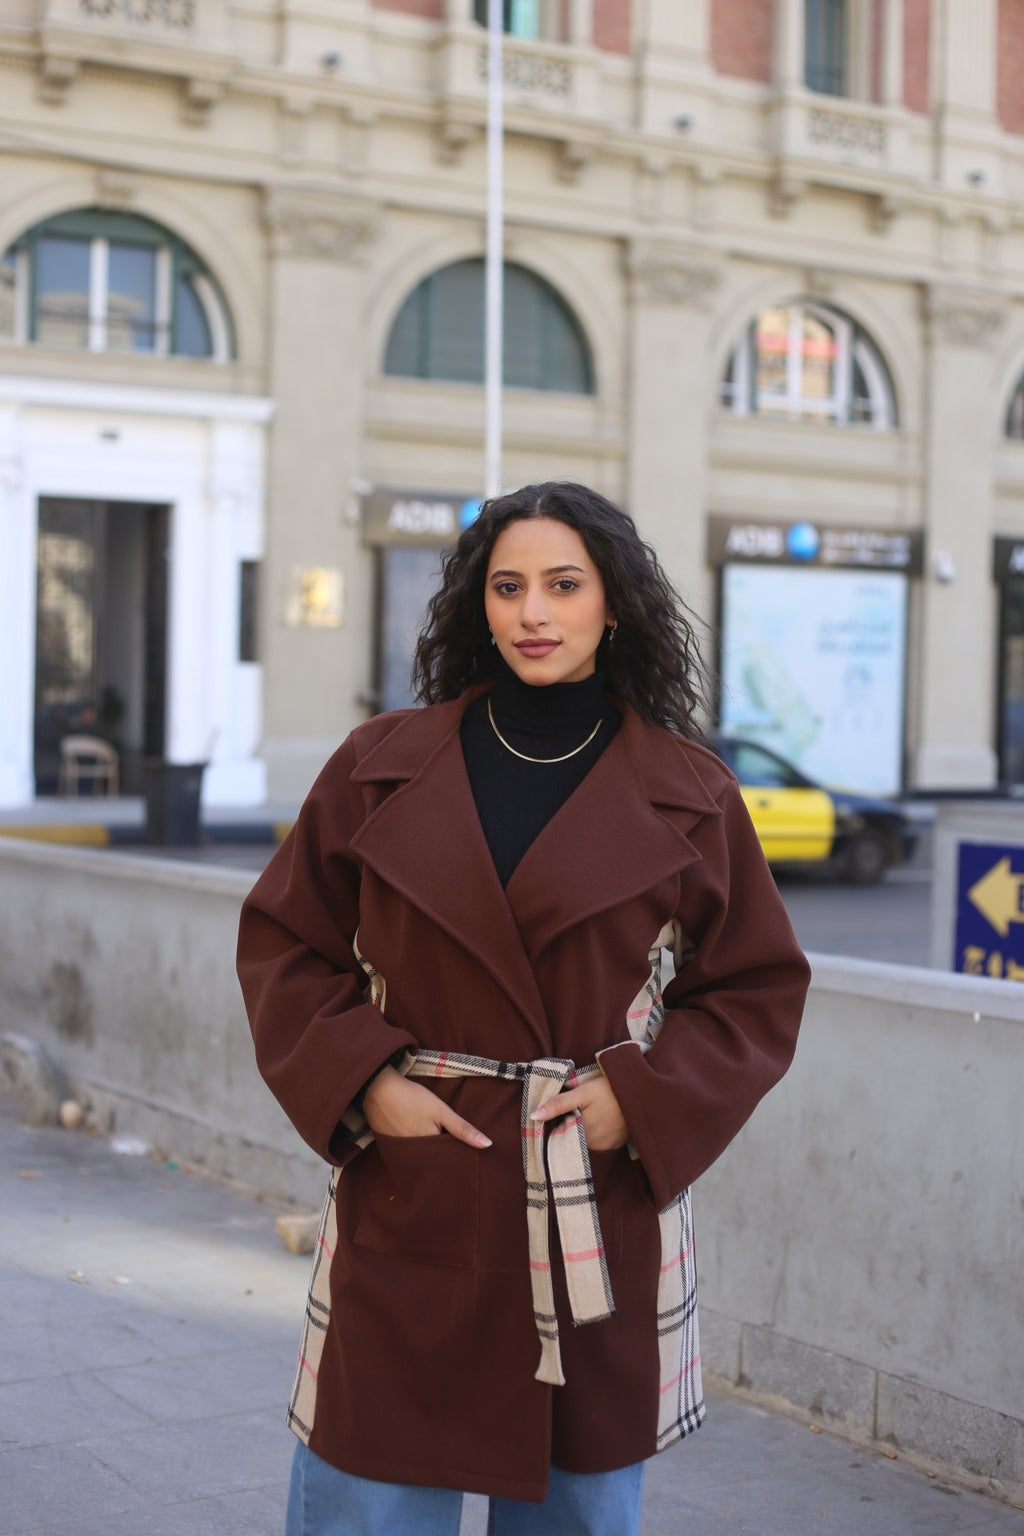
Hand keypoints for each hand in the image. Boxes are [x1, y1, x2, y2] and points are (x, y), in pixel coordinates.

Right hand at [362, 1066, 491, 1148]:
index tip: (469, 1161)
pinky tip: (418, 1144)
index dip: (458, 1160)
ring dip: (429, 1157)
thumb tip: (488, 1145)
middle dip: (444, 1161)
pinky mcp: (389, 1146)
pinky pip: (406, 1155)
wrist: (377, 1088)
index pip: (448, 1161)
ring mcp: (399, 1152)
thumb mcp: (441, 1111)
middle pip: (433, 1163)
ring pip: (420, 1159)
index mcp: (428, 1149)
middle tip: (454, 1157)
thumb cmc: (411, 1098)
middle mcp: (413, 1157)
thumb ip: (463, 1129)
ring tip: (438, 1152)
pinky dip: (414, 1152)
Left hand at [530, 1074, 628, 1152]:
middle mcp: (593, 1144)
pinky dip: (596, 1133)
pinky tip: (600, 1119)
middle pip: (572, 1137)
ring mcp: (606, 1146)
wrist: (640, 1092)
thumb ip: (558, 1104)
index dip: (556, 1122)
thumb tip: (534, 1116)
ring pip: (585, 1140)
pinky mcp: (616, 1145)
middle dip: (570, 1125)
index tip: (558, 1113)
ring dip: (583, 1130)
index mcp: (581, 1131)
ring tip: (590, 1112)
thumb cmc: (609, 1089)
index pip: (559, 1132)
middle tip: (578, 1108)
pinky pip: (599, 1142)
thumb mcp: (582, 1092)